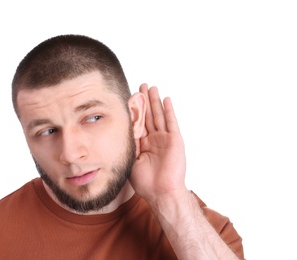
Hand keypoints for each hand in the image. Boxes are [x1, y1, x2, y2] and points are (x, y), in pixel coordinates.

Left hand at [129, 83, 187, 203]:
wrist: (161, 192)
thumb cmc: (146, 181)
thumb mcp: (131, 159)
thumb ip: (129, 143)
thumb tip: (121, 129)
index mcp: (144, 144)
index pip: (138, 122)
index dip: (134, 110)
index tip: (129, 97)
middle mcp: (154, 139)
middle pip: (149, 115)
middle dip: (145, 101)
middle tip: (141, 85)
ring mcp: (165, 138)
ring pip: (159, 115)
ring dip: (155, 101)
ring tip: (151, 87)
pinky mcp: (175, 140)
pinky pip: (171, 122)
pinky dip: (168, 110)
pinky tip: (166, 99)